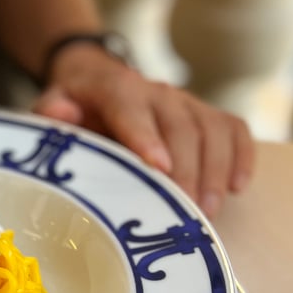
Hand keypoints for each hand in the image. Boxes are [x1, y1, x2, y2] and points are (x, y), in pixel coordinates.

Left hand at [33, 47, 253, 217]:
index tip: (158, 168)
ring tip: (208, 212)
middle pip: (181, 125)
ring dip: (215, 170)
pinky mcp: (206, 114)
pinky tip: (237, 188)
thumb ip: (51, 113)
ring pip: (212, 128)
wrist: (96, 80)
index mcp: (115, 88)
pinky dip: (241, 157)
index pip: (132, 108)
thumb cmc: (74, 107)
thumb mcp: (53, 107)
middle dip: (186, 170)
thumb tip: (59, 113)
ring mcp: (185, 102)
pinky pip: (234, 129)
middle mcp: (156, 91)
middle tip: (186, 212)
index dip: (146, 136)